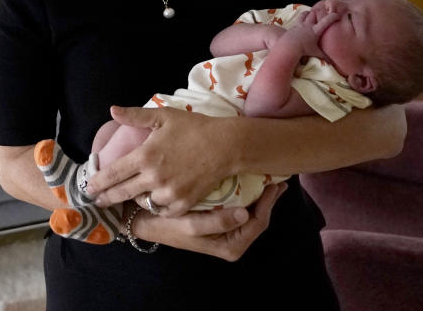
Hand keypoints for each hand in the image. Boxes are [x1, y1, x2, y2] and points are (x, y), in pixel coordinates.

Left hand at [88, 106, 234, 214]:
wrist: (226, 146)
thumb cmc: (194, 127)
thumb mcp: (163, 116)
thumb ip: (135, 115)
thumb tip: (112, 110)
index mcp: (145, 156)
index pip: (113, 174)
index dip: (97, 182)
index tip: (88, 188)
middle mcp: (154, 178)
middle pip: (122, 193)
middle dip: (106, 198)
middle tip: (97, 201)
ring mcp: (169, 193)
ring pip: (142, 202)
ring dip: (134, 200)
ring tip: (125, 199)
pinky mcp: (184, 203)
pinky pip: (163, 210)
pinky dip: (156, 206)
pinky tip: (152, 201)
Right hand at [131, 183, 286, 260]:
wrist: (146, 221)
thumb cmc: (168, 224)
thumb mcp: (190, 225)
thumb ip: (217, 222)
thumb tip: (245, 214)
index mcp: (230, 246)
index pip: (258, 222)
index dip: (267, 203)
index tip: (274, 183)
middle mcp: (231, 241)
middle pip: (258, 216)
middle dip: (266, 198)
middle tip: (276, 176)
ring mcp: (226, 231)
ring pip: (250, 211)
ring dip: (258, 194)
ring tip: (265, 175)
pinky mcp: (219, 221)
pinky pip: (239, 207)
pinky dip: (245, 193)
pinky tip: (246, 178)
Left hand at [279, 10, 339, 58]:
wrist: (288, 47)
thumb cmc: (304, 50)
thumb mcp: (315, 53)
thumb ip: (324, 57)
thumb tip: (333, 63)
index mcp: (315, 30)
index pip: (326, 21)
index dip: (333, 17)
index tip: (337, 15)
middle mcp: (307, 26)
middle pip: (313, 15)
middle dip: (317, 13)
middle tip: (320, 14)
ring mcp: (299, 25)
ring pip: (303, 15)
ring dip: (307, 14)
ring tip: (309, 14)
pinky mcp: (292, 27)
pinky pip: (296, 21)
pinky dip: (299, 20)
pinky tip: (299, 23)